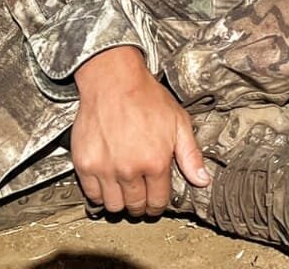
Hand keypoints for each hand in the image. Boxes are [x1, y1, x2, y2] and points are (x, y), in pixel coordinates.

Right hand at [71, 46, 210, 216]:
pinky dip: (99, 194)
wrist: (114, 81)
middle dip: (141, 204)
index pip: (158, 201)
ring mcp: (105, 169)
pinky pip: (91, 194)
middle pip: (135, 206)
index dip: (159, 204)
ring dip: (120, 201)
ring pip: (113, 205)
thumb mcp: (178, 122)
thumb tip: (202, 181)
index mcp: (155, 162)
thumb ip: (190, 155)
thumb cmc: (146, 98)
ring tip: (125, 189)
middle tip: (141, 195)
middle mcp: (129, 170)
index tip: (156, 201)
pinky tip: (107, 182)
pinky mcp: (85, 164)